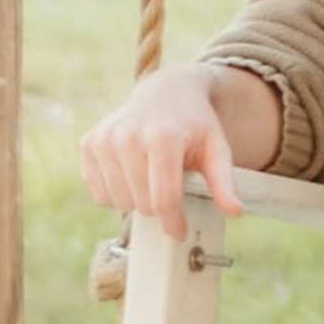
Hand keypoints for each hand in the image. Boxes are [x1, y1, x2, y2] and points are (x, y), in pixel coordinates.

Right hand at [81, 60, 275, 236]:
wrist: (165, 91)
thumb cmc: (194, 124)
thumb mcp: (216, 148)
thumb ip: (224, 181)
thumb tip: (235, 212)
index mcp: (162, 137)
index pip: (164, 200)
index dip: (174, 223)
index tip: (180, 232)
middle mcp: (128, 136)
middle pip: (141, 204)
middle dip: (158, 207)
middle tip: (170, 188)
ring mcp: (104, 139)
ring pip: (118, 202)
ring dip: (137, 200)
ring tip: (151, 178)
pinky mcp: (88, 143)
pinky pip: (98, 194)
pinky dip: (116, 193)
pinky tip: (130, 175)